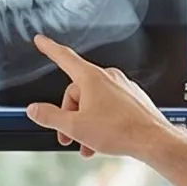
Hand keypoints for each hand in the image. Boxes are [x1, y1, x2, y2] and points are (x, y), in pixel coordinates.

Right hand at [23, 35, 181, 160]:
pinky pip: (109, 107)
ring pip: (94, 102)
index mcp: (91, 78)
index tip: (41, 40)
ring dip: (85, 123)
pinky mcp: (132, 98)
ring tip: (86, 144)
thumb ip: (50, 117)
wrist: (152, 140)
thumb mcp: (75, 127)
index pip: (64, 57)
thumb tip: (34, 110)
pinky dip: (101, 122)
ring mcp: (122, 87)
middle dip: (70, 115)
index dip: (49, 49)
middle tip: (68, 136)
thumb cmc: (120, 131)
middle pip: (77, 92)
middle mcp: (108, 77)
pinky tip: (102, 140)